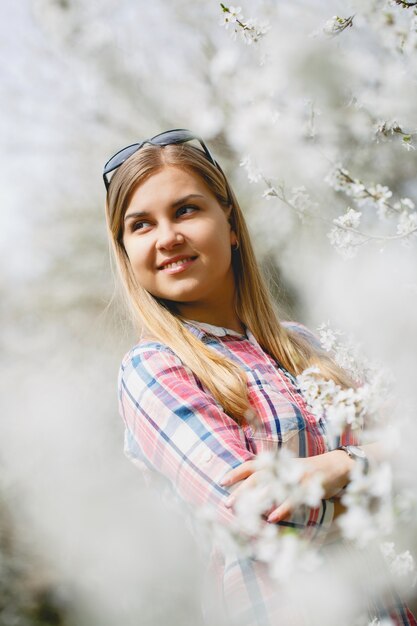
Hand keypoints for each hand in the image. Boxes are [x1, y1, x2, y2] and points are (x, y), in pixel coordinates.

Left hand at [220, 450, 353, 522]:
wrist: (338, 465)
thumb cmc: (309, 471)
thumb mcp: (289, 469)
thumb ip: (273, 476)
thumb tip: (253, 489)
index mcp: (277, 464)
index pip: (252, 465)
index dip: (236, 472)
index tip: (221, 482)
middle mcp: (284, 468)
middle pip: (258, 478)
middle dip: (241, 490)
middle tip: (227, 503)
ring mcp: (296, 477)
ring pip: (273, 488)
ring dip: (257, 500)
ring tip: (244, 512)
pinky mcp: (309, 487)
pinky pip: (293, 499)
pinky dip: (282, 509)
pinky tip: (272, 518)